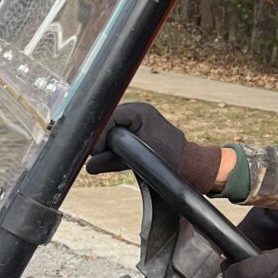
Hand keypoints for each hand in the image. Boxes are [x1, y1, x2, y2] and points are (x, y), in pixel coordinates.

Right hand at [87, 104, 220, 193]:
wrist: (187, 163)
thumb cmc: (169, 159)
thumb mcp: (138, 160)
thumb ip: (112, 161)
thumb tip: (90, 165)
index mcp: (139, 112)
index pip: (108, 117)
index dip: (98, 135)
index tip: (95, 151)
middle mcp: (136, 111)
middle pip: (107, 122)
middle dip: (101, 140)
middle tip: (99, 155)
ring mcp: (136, 119)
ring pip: (110, 130)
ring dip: (106, 144)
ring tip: (105, 156)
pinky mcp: (135, 129)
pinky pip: (117, 135)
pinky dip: (112, 146)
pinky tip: (110, 155)